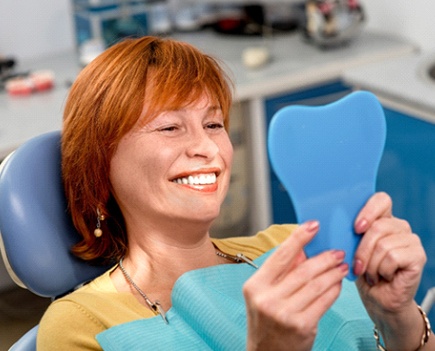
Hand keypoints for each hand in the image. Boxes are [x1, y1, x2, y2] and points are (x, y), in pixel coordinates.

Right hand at [243, 221, 348, 350]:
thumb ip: (282, 272)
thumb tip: (304, 249)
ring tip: (342, 266)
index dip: (299, 238)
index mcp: (255, 286)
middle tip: (337, 251)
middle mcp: (267, 299)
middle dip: (324, 258)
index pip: (280, 256)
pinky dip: (334, 290)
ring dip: (333, 273)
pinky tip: (338, 284)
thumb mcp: (265, 294)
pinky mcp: (302, 326)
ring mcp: (284, 314)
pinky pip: (324, 301)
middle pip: (303, 270)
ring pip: (316, 284)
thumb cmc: (267, 322)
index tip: (313, 225)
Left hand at [353, 192, 428, 349]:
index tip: (355, 228)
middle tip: (358, 266)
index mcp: (382, 219)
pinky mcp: (418, 256)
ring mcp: (410, 240)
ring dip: (371, 264)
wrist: (377, 300)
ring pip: (384, 244)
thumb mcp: (350, 249)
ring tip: (371, 273)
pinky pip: (393, 256)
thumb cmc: (362, 273)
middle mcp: (399, 226)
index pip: (381, 200)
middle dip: (362, 250)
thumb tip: (331, 221)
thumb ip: (348, 232)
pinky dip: (382, 270)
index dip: (368, 210)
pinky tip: (384, 276)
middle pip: (378, 226)